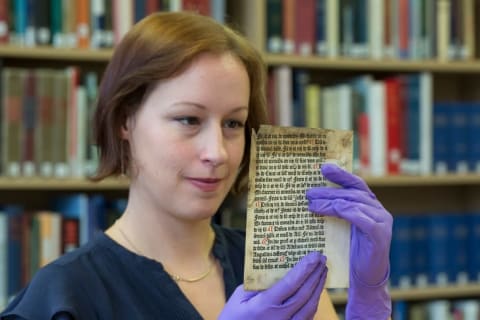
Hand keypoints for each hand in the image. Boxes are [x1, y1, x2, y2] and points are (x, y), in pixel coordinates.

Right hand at [219, 252, 327, 319]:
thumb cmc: (233, 316)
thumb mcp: (240, 296)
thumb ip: (260, 283)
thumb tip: (280, 268)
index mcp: (265, 306)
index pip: (291, 284)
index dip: (305, 268)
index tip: (314, 255)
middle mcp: (279, 319)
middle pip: (304, 294)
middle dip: (315, 274)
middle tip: (322, 259)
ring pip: (310, 307)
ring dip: (318, 288)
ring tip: (322, 272)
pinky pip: (307, 317)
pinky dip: (313, 302)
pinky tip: (315, 290)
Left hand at [306, 163, 391, 318]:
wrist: (366, 278)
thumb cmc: (351, 252)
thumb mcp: (342, 227)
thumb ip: (336, 212)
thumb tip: (312, 198)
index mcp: (370, 206)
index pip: (356, 184)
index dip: (341, 174)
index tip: (323, 167)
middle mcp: (379, 210)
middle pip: (352, 193)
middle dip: (328, 191)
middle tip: (308, 193)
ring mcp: (382, 222)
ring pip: (354, 204)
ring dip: (330, 202)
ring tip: (311, 204)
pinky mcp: (380, 235)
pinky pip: (361, 219)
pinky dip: (345, 212)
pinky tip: (329, 211)